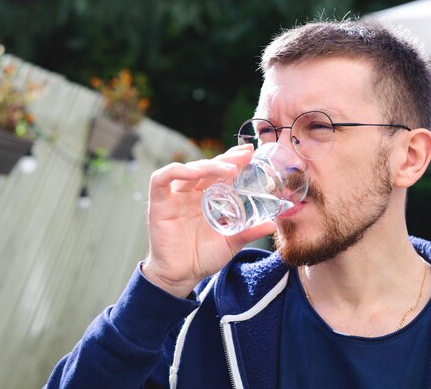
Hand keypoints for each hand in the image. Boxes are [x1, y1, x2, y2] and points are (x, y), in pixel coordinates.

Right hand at [142, 144, 276, 297]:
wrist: (181, 277)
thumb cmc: (203, 258)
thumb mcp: (231, 243)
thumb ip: (248, 232)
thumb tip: (271, 224)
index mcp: (207, 199)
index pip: (219, 172)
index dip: (233, 160)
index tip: (250, 153)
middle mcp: (191, 194)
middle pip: (207, 167)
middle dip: (226, 159)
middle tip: (245, 156)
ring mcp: (174, 197)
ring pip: (188, 170)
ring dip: (208, 165)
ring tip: (228, 170)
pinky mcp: (158, 203)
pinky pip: (161, 179)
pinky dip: (176, 171)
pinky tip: (193, 173)